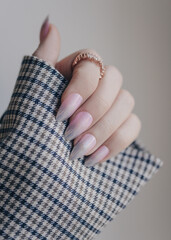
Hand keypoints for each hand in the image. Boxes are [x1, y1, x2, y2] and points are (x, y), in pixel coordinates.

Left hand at [33, 17, 140, 166]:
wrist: (43, 142)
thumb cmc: (39, 113)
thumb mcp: (36, 86)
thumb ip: (44, 58)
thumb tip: (49, 26)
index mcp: (81, 68)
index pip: (92, 64)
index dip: (80, 88)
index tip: (62, 113)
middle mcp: (102, 82)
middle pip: (115, 82)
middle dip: (94, 110)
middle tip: (71, 134)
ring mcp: (115, 103)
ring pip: (126, 105)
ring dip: (104, 129)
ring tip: (80, 150)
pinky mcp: (123, 124)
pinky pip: (132, 127)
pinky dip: (115, 143)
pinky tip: (94, 156)